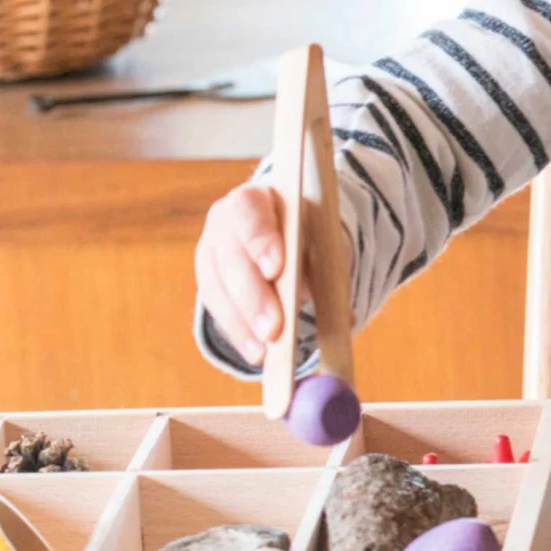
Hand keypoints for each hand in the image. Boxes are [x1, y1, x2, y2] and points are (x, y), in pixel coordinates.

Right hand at [194, 183, 349, 366]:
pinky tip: (256, 353)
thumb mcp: (323, 242)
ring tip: (265, 351)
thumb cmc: (310, 237)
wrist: (288, 234)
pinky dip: (238, 332)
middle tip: (275, 328)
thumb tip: (341, 313)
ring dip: (243, 321)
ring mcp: (212, 249)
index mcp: (259, 197)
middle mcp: (225, 219)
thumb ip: (327, 267)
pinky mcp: (209, 280)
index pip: (249, 209)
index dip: (259, 239)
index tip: (277, 269)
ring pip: (217, 284)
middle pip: (231, 255)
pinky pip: (217, 308)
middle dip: (253, 294)